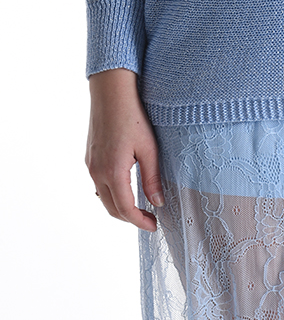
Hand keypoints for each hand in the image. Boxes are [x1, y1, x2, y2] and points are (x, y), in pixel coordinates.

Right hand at [85, 69, 164, 232]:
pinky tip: (125, 190)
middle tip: (150, 219)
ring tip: (140, 207)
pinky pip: (98, 185)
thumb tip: (158, 202)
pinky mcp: (89, 158)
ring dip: (120, 207)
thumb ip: (152, 179)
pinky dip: (111, 194)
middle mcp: (97, 172)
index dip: (140, 222)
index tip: (154, 225)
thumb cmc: (133, 117)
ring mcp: (90, 166)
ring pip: (103, 198)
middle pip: (111, 208)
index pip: (125, 209)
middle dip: (130, 218)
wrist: (111, 94)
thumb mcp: (149, 149)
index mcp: (113, 172)